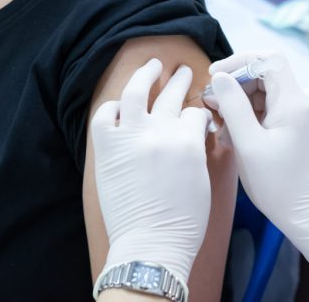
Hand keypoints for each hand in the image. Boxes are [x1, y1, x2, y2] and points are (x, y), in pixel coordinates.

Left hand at [91, 59, 212, 288]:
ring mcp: (130, 137)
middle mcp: (160, 131)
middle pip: (172, 95)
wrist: (151, 243)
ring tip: (153, 64)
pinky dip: (112, 106)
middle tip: (183, 72)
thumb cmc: (184, 220)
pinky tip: (119, 103)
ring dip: (146, 74)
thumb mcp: (203, 179)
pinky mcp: (108, 148)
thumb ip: (198, 147)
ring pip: (136, 91)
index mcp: (188, 140)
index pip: (196, 113)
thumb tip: (196, 132)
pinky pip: (105, 115)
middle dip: (180, 81)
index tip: (199, 117)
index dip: (200, 113)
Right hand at [208, 52, 308, 277]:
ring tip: (218, 122)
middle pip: (264, 74)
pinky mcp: (292, 128)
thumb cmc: (276, 183)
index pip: (268, 59)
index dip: (240, 61)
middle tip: (211, 101)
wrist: (304, 213)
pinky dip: (246, 115)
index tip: (216, 75)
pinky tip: (230, 133)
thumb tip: (220, 78)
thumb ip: (233, 107)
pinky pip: (266, 109)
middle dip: (235, 83)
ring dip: (238, 101)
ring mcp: (297, 115)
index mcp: (292, 102)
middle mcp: (299, 103)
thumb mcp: (248, 144)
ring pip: (262, 92)